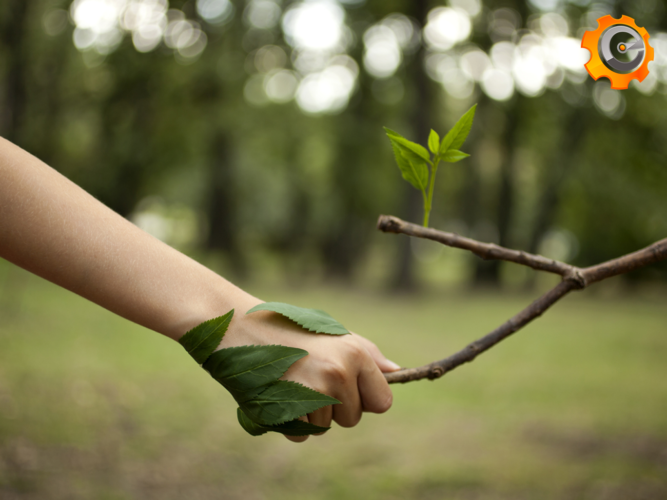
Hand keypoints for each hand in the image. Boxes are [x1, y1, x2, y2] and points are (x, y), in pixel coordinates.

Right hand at [220, 303, 400, 441]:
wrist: (241, 327)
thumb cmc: (290, 329)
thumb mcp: (333, 334)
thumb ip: (367, 355)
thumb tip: (397, 372)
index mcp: (355, 354)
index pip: (383, 402)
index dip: (365, 399)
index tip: (348, 388)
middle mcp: (338, 373)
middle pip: (353, 419)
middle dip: (336, 407)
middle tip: (312, 379)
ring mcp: (313, 393)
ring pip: (326, 427)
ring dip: (311, 413)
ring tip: (293, 381)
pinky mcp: (288, 409)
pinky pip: (302, 435)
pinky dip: (291, 422)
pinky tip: (280, 394)